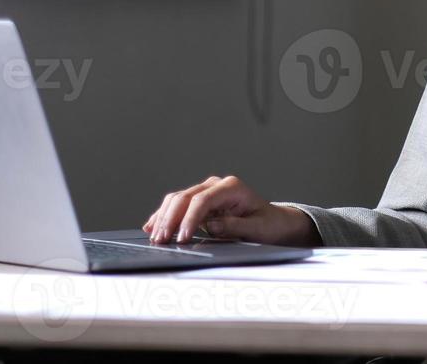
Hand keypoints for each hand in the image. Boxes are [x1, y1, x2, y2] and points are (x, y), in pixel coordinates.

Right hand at [143, 175, 320, 246]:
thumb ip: (235, 226)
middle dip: (171, 219)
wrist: (274, 221)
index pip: (202, 200)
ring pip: (177, 199)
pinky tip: (152, 226)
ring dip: (164, 218)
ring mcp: (206, 191)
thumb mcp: (258, 228)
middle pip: (185, 197)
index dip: (189, 219)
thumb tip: (211, 226)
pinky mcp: (199, 201)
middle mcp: (216, 185)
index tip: (182, 238)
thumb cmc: (269, 224)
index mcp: (232, 187)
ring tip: (156, 238)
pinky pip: (177, 205)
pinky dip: (164, 215)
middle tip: (162, 241)